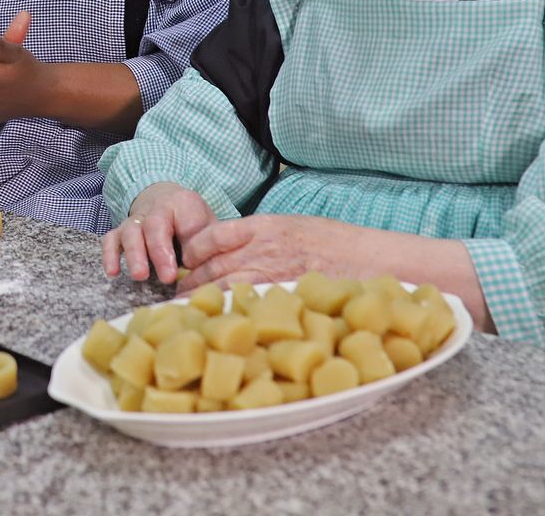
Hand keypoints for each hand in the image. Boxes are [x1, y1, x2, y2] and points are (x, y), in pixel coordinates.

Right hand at [101, 183, 216, 284]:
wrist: (168, 201)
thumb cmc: (193, 223)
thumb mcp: (208, 227)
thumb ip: (209, 245)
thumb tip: (209, 272)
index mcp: (183, 204)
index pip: (184, 222)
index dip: (187, 244)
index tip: (189, 265)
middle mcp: (155, 208)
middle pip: (153, 227)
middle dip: (159, 252)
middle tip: (167, 277)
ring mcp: (135, 219)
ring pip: (130, 232)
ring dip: (134, 254)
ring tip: (140, 276)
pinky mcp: (120, 231)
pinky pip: (110, 239)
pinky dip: (109, 254)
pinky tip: (113, 273)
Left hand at [175, 213, 385, 293]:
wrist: (368, 259)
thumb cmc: (333, 242)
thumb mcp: (292, 225)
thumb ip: (261, 235)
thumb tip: (232, 250)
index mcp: (263, 226)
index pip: (211, 236)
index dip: (193, 250)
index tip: (186, 261)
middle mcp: (262, 248)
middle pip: (212, 265)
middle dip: (191, 280)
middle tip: (176, 294)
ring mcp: (271, 273)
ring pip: (222, 286)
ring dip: (200, 299)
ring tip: (184, 311)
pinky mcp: (280, 295)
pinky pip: (245, 304)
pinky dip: (225, 311)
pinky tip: (213, 320)